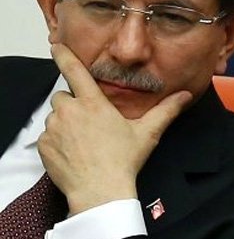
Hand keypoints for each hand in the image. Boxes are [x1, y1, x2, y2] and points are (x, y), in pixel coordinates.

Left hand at [38, 44, 191, 214]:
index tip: (57, 46)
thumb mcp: (148, 133)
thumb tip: (185, 96)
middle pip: (64, 96)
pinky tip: (74, 152)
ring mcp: (54, 129)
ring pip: (55, 116)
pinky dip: (58, 140)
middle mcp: (70, 111)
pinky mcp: (44, 146)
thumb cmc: (124, 161)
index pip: (74, 70)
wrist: (100, 192)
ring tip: (84, 140)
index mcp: (93, 103)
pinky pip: (48, 136)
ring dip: (66, 122)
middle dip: (74, 105)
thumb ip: (166, 110)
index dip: (64, 55)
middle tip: (91, 123)